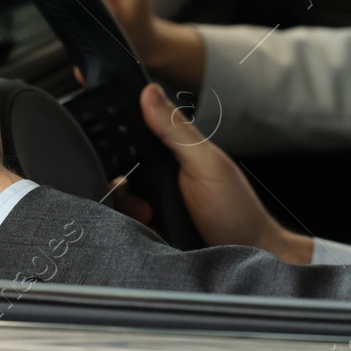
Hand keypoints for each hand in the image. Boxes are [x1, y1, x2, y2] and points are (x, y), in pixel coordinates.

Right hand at [115, 82, 312, 263]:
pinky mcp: (141, 233)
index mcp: (169, 151)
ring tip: (150, 217)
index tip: (105, 143)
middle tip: (143, 199)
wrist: (244, 257)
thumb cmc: (236, 209)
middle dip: (119, 182)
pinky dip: (124, 228)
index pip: (130, 134)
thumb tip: (150, 92)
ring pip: (111, 198)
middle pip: (113, 168)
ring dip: (124, 208)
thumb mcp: (206, 164)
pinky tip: (146, 230)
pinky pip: (117, 225)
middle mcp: (154, 176)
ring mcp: (146, 206)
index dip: (114, 137)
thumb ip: (176, 130)